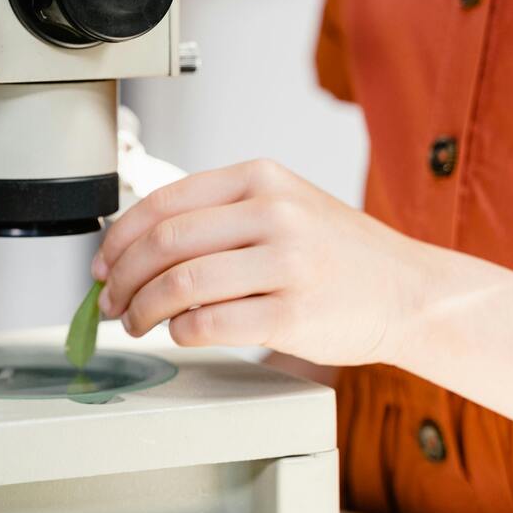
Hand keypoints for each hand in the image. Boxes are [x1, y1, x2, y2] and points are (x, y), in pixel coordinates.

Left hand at [92, 159, 434, 366]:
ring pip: (180, 284)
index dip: (119, 237)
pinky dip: (181, 332)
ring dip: (143, 309)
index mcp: (260, 178)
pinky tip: (179, 333)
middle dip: (123, 278)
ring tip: (137, 321)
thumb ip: (217, 215)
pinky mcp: (294, 313)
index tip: (102, 263)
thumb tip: (134, 247)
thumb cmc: (336, 252)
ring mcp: (286, 262)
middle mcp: (273, 212)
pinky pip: (210, 324)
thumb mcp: (283, 205)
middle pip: (164, 244)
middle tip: (111, 301)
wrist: (409, 290)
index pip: (163, 201)